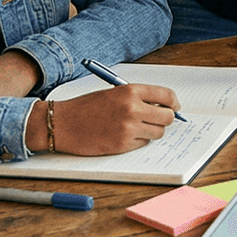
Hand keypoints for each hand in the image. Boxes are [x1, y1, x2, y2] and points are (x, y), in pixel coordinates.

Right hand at [41, 84, 179, 154]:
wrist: (62, 123)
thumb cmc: (85, 107)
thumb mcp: (113, 93)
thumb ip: (137, 98)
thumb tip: (162, 106)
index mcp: (130, 91)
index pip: (167, 95)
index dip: (173, 103)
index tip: (174, 107)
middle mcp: (132, 108)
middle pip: (167, 117)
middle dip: (165, 119)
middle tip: (157, 120)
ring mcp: (128, 128)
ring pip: (158, 133)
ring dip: (151, 131)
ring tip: (136, 128)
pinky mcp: (122, 145)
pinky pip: (142, 144)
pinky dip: (138, 141)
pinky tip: (123, 136)